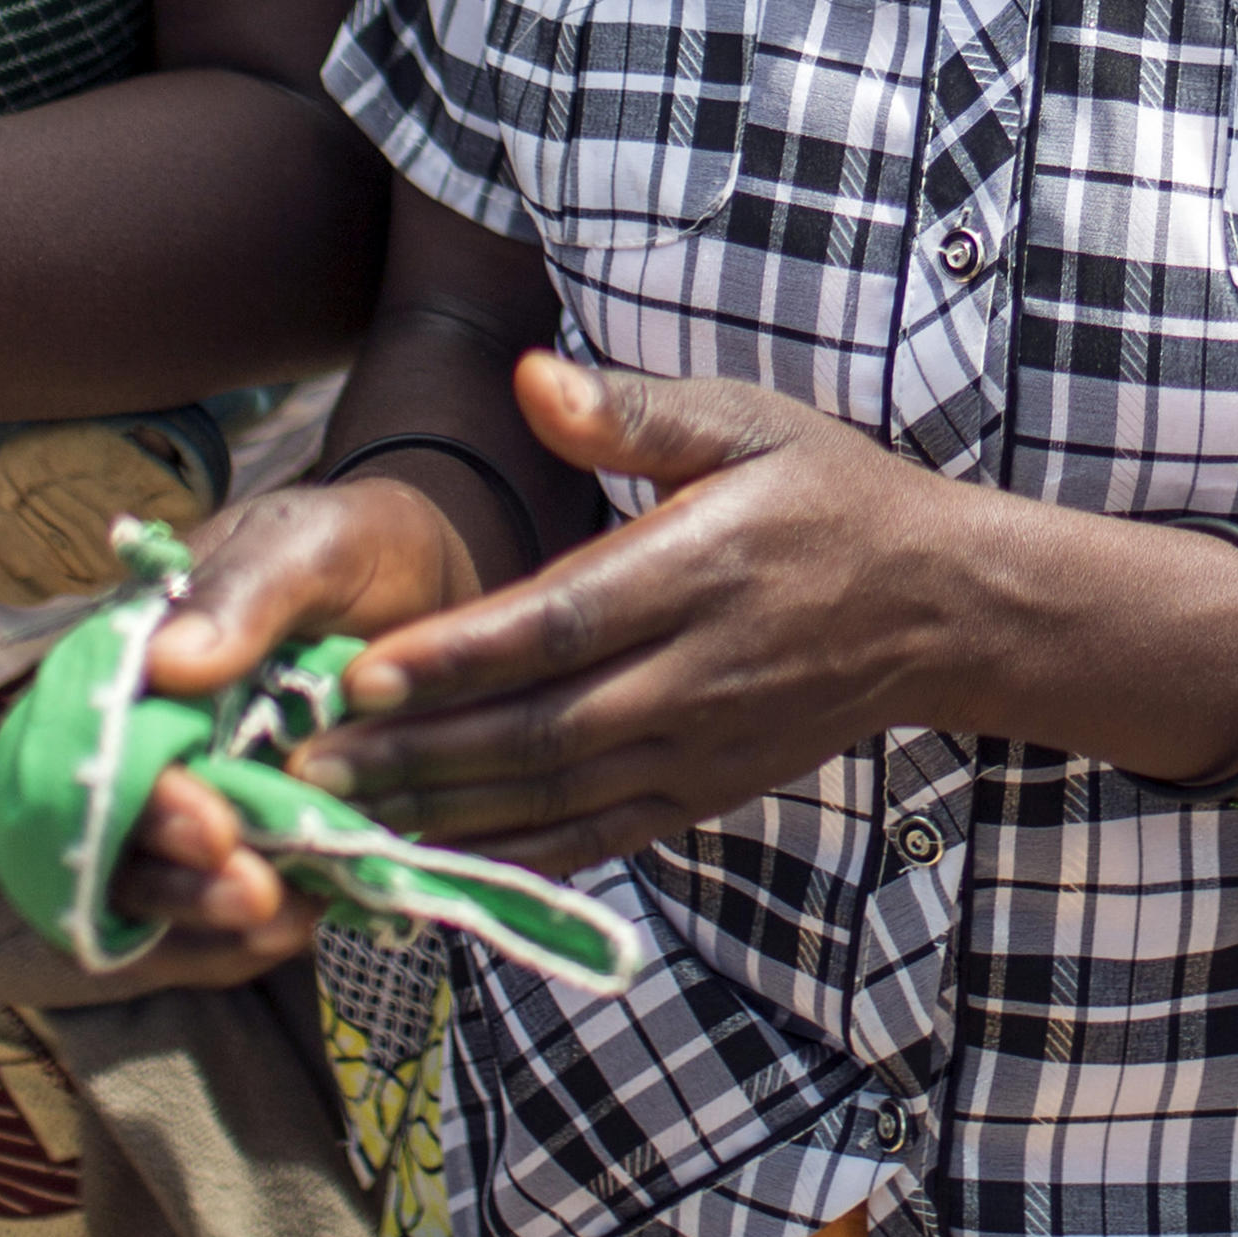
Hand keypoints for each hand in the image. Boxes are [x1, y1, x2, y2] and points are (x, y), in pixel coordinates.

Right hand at [108, 472, 479, 952]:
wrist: (431, 590)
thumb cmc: (359, 550)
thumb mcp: (311, 546)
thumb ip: (245, 593)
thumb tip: (170, 665)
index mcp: (136, 653)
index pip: (91, 738)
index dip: (134, 798)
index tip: (214, 829)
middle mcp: (141, 732)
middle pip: (103, 831)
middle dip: (168, 880)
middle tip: (255, 893)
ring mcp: (184, 793)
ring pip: (138, 891)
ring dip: (199, 922)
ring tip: (285, 918)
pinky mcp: (234, 843)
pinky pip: (198, 920)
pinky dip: (234, 942)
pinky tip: (299, 924)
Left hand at [278, 353, 984, 874]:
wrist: (936, 607)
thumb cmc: (825, 494)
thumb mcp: (746, 422)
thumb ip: (631, 412)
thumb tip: (531, 378)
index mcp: (695, 571)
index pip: (557, 625)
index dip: (457, 659)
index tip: (360, 676)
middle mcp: (694, 674)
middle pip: (538, 728)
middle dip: (414, 754)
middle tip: (301, 766)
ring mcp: (699, 747)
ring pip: (555, 794)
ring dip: (441, 809)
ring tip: (338, 815)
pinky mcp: (702, 792)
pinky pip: (595, 835)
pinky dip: (510, 854)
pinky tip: (432, 858)